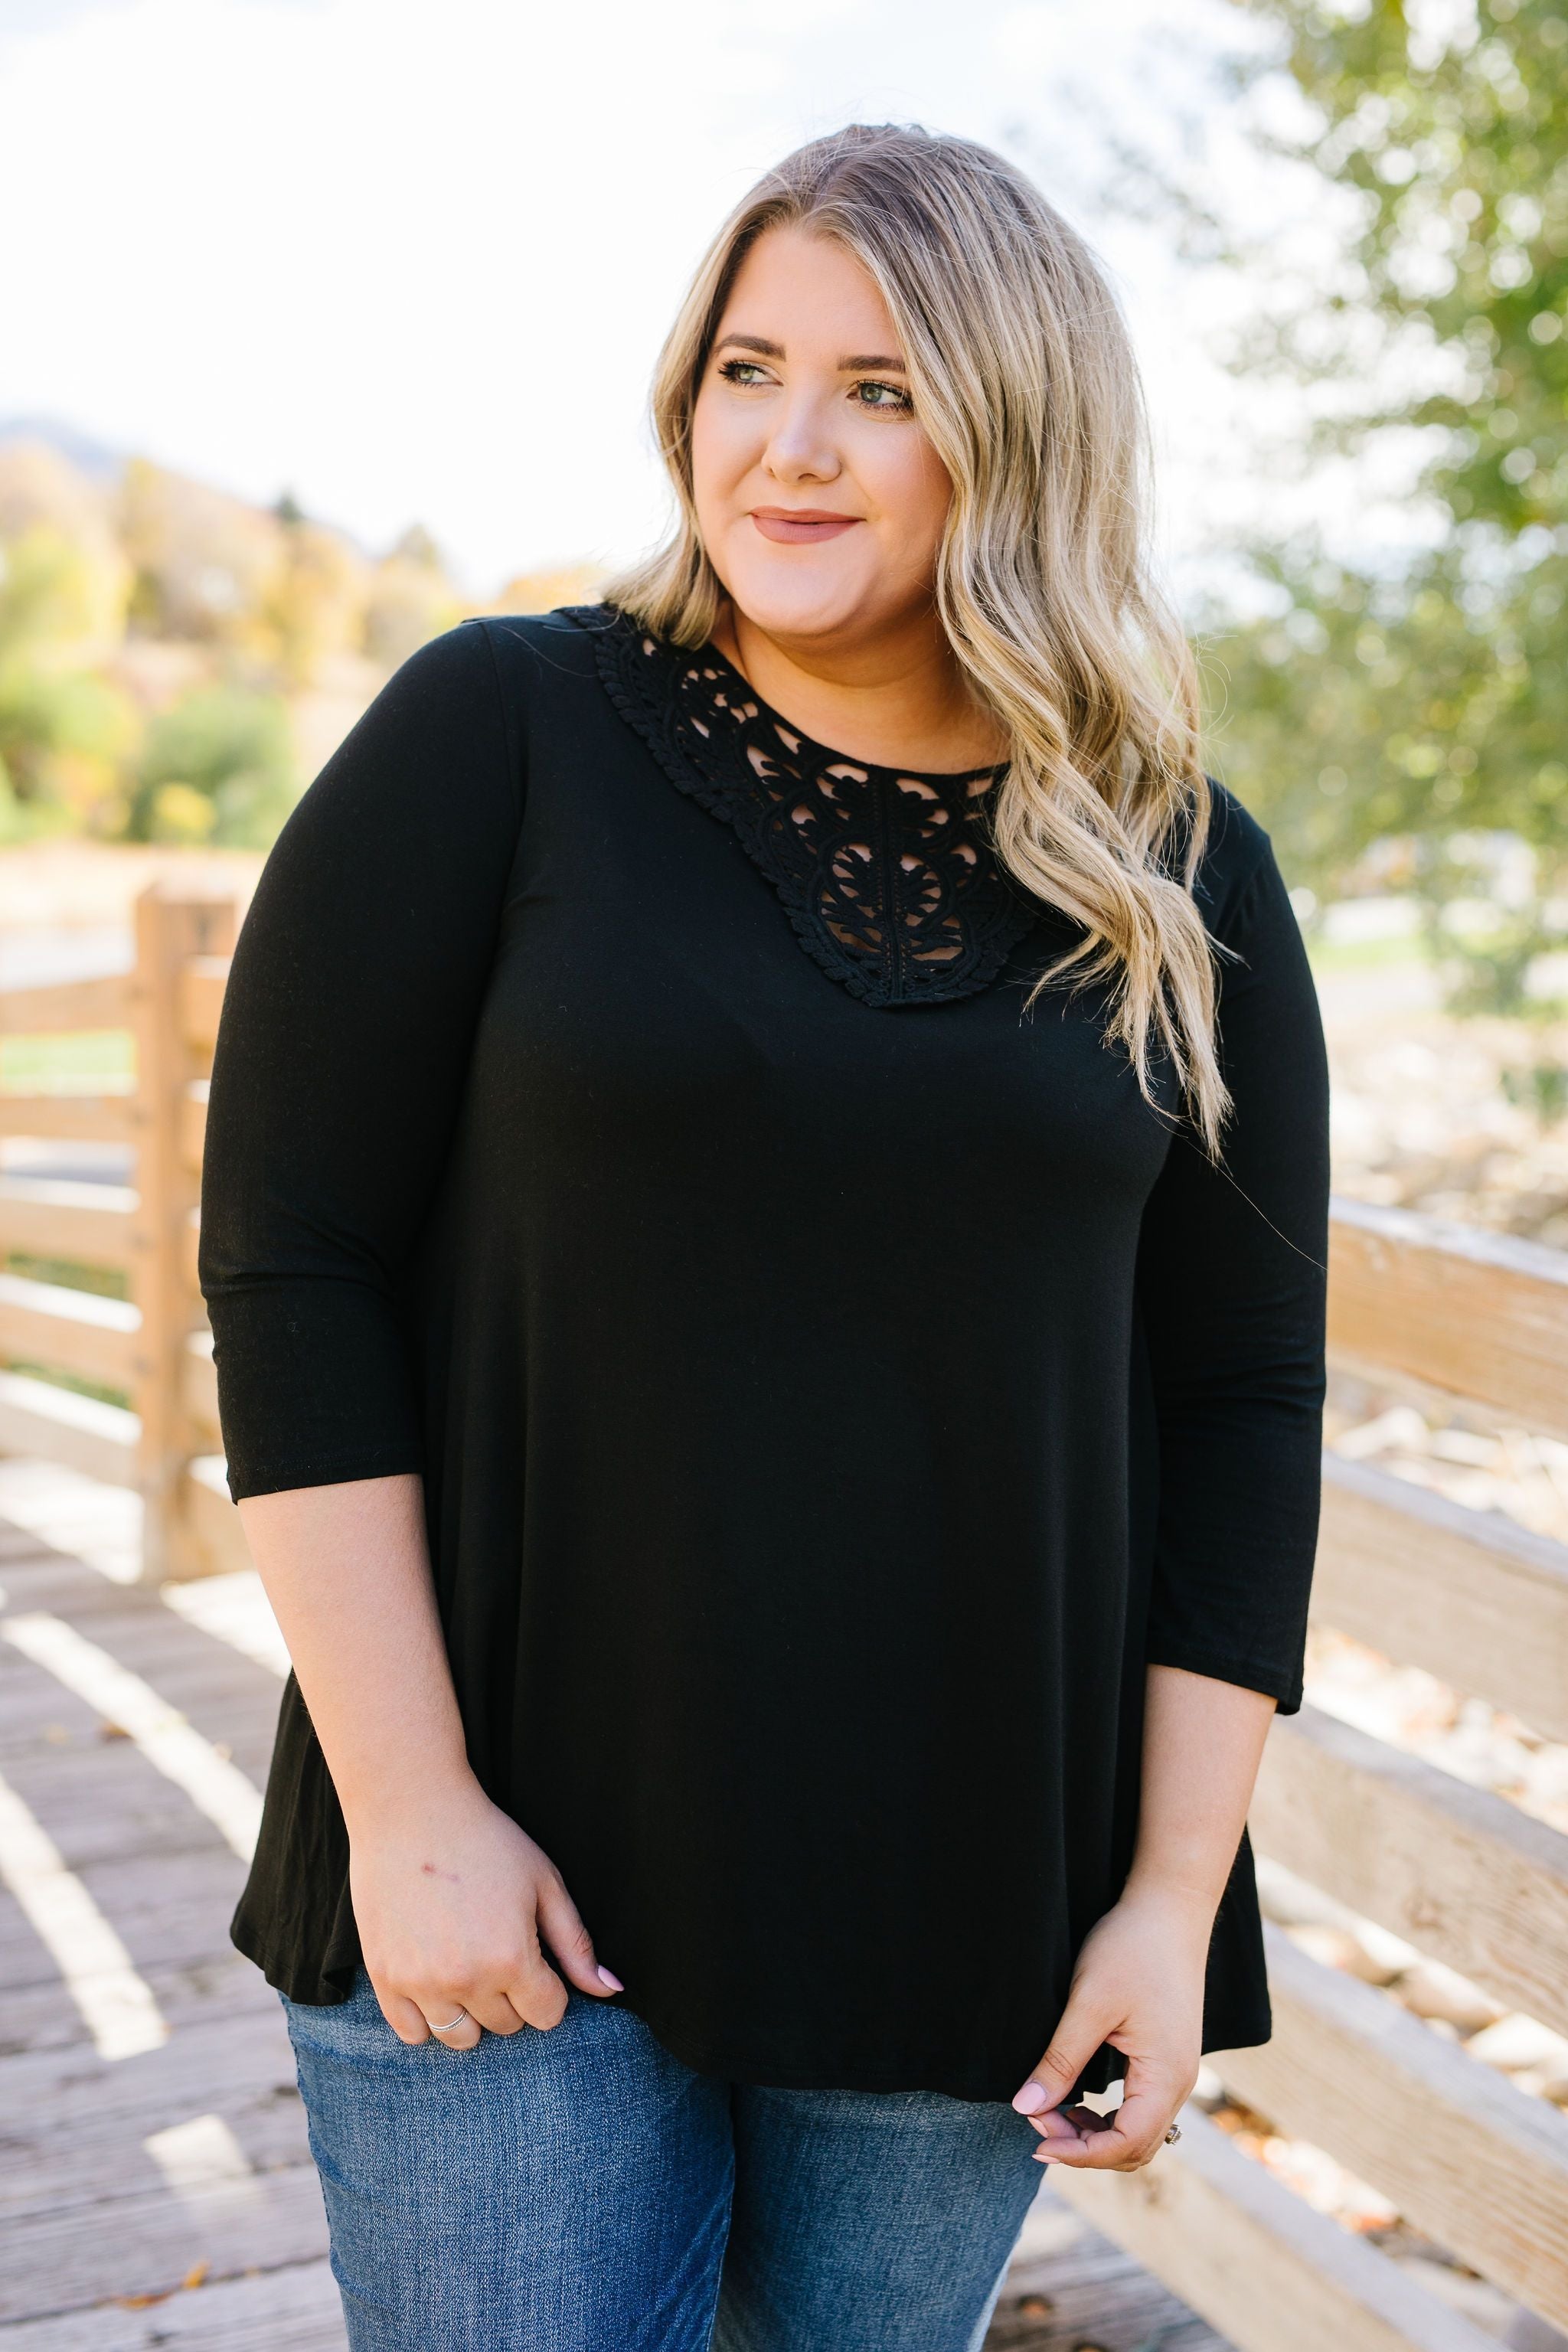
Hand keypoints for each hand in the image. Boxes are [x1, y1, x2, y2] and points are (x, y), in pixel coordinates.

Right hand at [346, 1776, 622, 2051]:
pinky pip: (412, 2033)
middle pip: (506, 2026)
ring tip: (467, 1964)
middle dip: (511, 1996)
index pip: (548, 2015)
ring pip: (461, 2038)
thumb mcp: (545, 1883)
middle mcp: (466, 1981)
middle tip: (497, 1947)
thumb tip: (611, 1989)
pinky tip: (434, 1976)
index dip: (549, 1987)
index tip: (534, 1955)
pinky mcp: (385, 1979)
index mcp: (512, 1959)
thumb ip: (577, 1945)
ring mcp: (421, 1984)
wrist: (412, 1810)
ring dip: (472, 2012)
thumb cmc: (487, 1840)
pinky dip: (427, 2016)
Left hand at [1011, 1881, 1208, 2170]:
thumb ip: (1060, 2060)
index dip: (1078, 2153)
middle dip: (1083, 2145)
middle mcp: (1180, 2083)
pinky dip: (1110, 2118)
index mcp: (1166, 2076)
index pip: (1125, 2144)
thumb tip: (1026, 2108)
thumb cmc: (1131, 1948)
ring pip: (1139, 2132)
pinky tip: (1078, 2100)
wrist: (1169, 1908)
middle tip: (1036, 2119)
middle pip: (1134, 2147)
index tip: (1035, 2138)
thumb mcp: (1088, 2003)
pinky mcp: (1170, 2058)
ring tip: (1052, 2111)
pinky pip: (1143, 2110)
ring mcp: (1178, 2072)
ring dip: (1095, 2134)